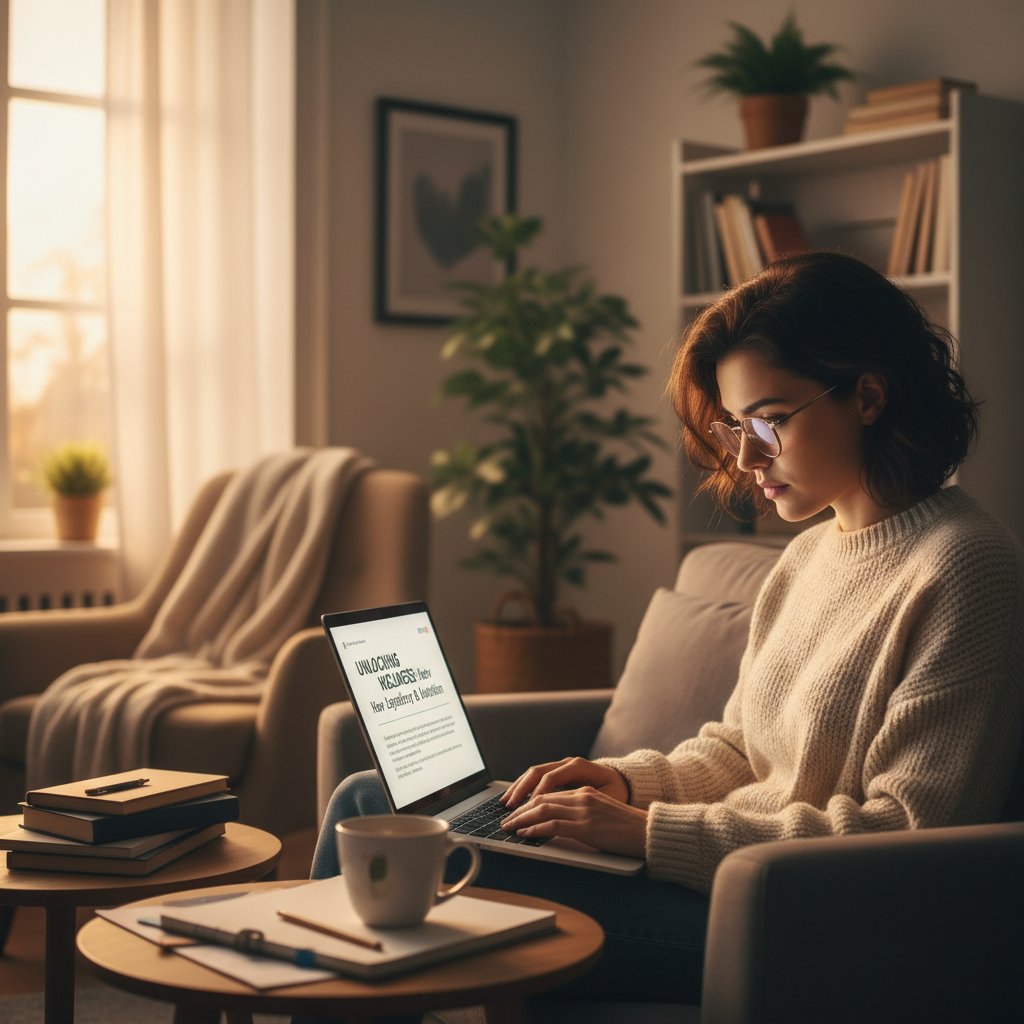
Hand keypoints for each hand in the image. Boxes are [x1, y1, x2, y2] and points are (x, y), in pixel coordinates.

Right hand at [500, 756, 629, 808]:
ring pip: (533, 773)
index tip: (528, 810)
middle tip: (509, 807)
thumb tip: (566, 813)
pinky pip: (537, 777)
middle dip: (521, 789)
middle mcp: (567, 763)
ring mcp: (561, 765)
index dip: (538, 794)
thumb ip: (585, 803)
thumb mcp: (606, 798)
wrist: (625, 781)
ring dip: (518, 787)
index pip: (551, 778)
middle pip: (537, 772)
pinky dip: (524, 787)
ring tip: (506, 802)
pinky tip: (515, 798)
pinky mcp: (558, 772)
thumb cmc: (617, 792)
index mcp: (579, 766)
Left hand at [500, 786, 647, 857]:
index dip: (529, 803)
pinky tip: (525, 834)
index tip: (516, 812)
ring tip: (509, 827)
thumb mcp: (602, 815)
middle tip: (505, 820)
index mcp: (585, 792)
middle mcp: (582, 796)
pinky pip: (553, 824)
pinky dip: (535, 828)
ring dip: (522, 819)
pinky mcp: (586, 826)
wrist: (649, 833)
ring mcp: (583, 810)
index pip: (549, 794)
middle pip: (541, 799)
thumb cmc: (629, 829)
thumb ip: (581, 815)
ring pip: (543, 809)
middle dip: (520, 810)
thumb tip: (558, 826)